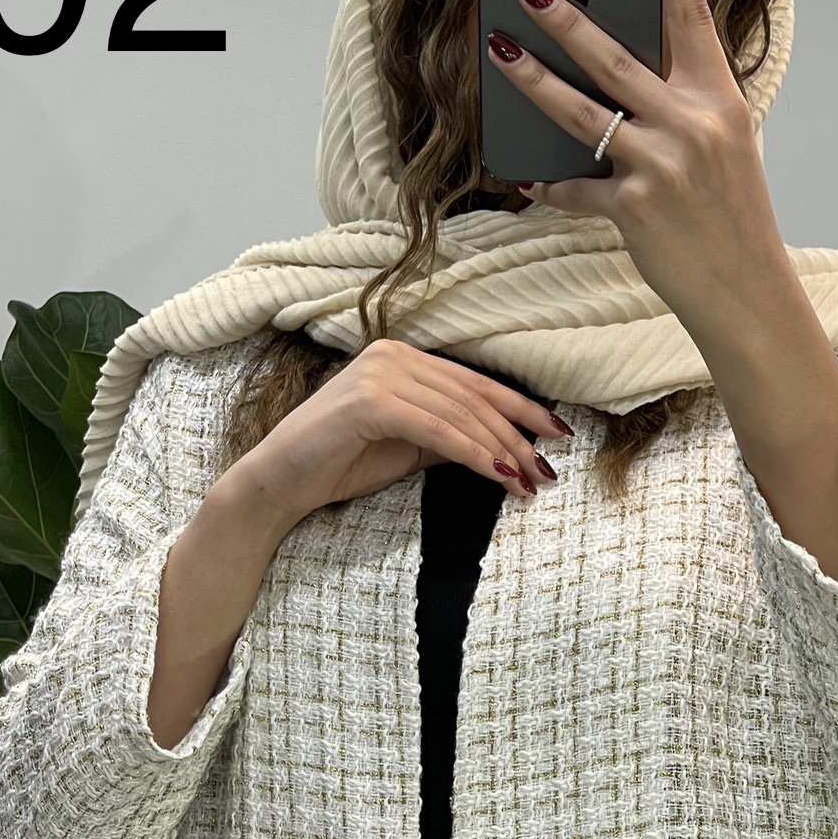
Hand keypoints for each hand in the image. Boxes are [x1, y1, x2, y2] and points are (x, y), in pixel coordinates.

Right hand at [234, 338, 567, 525]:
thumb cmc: (341, 464)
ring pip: (462, 414)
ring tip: (531, 483)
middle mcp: (393, 356)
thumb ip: (450, 436)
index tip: (558, 435)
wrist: (280, 482)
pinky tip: (501, 476)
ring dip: (503, 451)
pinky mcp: (370, 402)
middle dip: (519, 437)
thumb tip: (504, 444)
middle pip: (474, 397)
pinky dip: (475, 455)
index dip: (521, 410)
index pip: (475, 384)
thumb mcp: (409, 448)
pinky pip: (439, 430)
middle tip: (549, 472)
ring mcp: (380, 374)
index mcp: (402, 358)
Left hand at [484, 0, 781, 333]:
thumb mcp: (725, 146)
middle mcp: (691, 125)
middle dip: (565, 15)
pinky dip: (550, 183)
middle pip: (615, 56)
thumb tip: (626, 74)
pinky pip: (576, 186)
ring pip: (581, 110)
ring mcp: (661, 166)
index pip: (695, 17)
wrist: (746, 291)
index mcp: (719, 100)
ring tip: (500, 48)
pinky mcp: (633, 209)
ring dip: (533, 78)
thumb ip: (684, 105)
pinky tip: (526, 176)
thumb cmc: (732, 216)